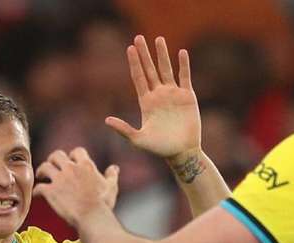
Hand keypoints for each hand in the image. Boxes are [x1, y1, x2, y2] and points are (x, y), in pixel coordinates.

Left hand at [35, 148, 119, 226]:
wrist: (92, 217)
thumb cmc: (103, 204)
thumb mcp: (111, 187)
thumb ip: (111, 175)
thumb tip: (115, 168)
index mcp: (86, 165)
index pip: (77, 151)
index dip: (73, 155)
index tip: (72, 161)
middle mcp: (71, 169)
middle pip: (57, 155)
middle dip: (53, 159)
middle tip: (52, 165)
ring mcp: (59, 179)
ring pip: (44, 167)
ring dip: (41, 171)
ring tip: (41, 176)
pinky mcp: (50, 192)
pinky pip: (39, 187)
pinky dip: (37, 190)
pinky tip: (37, 194)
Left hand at [105, 35, 200, 160]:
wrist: (182, 152)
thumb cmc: (160, 149)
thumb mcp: (138, 140)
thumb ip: (124, 129)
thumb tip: (106, 121)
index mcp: (146, 102)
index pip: (138, 78)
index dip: (134, 63)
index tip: (129, 48)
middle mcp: (158, 95)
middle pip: (150, 69)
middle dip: (144, 54)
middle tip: (138, 38)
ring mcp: (173, 94)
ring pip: (166, 70)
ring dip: (162, 55)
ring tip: (158, 39)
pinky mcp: (187, 96)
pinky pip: (185, 76)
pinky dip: (184, 65)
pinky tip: (181, 53)